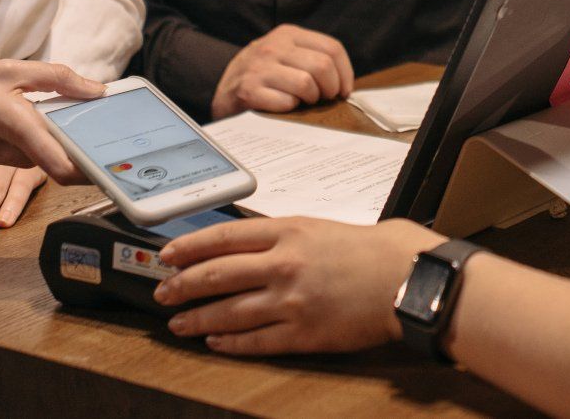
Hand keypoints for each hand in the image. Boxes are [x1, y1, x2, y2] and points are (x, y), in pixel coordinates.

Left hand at [154, 216, 442, 354]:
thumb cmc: (370, 250)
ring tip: (179, 324)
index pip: (223, 237)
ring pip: (229, 313)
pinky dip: (230, 343)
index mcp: (288, 231)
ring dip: (198, 320)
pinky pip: (255, 341)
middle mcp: (284, 264)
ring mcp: (292, 301)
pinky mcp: (304, 333)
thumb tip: (245, 249)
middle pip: (217, 275)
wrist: (405, 277)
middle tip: (164, 293)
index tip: (167, 255)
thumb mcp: (319, 227)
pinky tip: (216, 343)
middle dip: (182, 286)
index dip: (189, 248)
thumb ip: (282, 237)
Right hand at [210, 25, 354, 118]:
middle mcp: (273, 46)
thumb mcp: (285, 54)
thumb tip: (345, 82)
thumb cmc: (263, 74)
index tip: (344, 90)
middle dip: (330, 89)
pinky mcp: (248, 90)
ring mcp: (259, 68)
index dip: (345, 73)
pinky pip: (286, 102)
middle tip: (324, 99)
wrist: (222, 89)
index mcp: (287, 34)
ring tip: (303, 102)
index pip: (332, 48)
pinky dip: (290, 109)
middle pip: (323, 66)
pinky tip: (283, 107)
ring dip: (311, 99)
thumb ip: (311, 58)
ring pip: (306, 84)